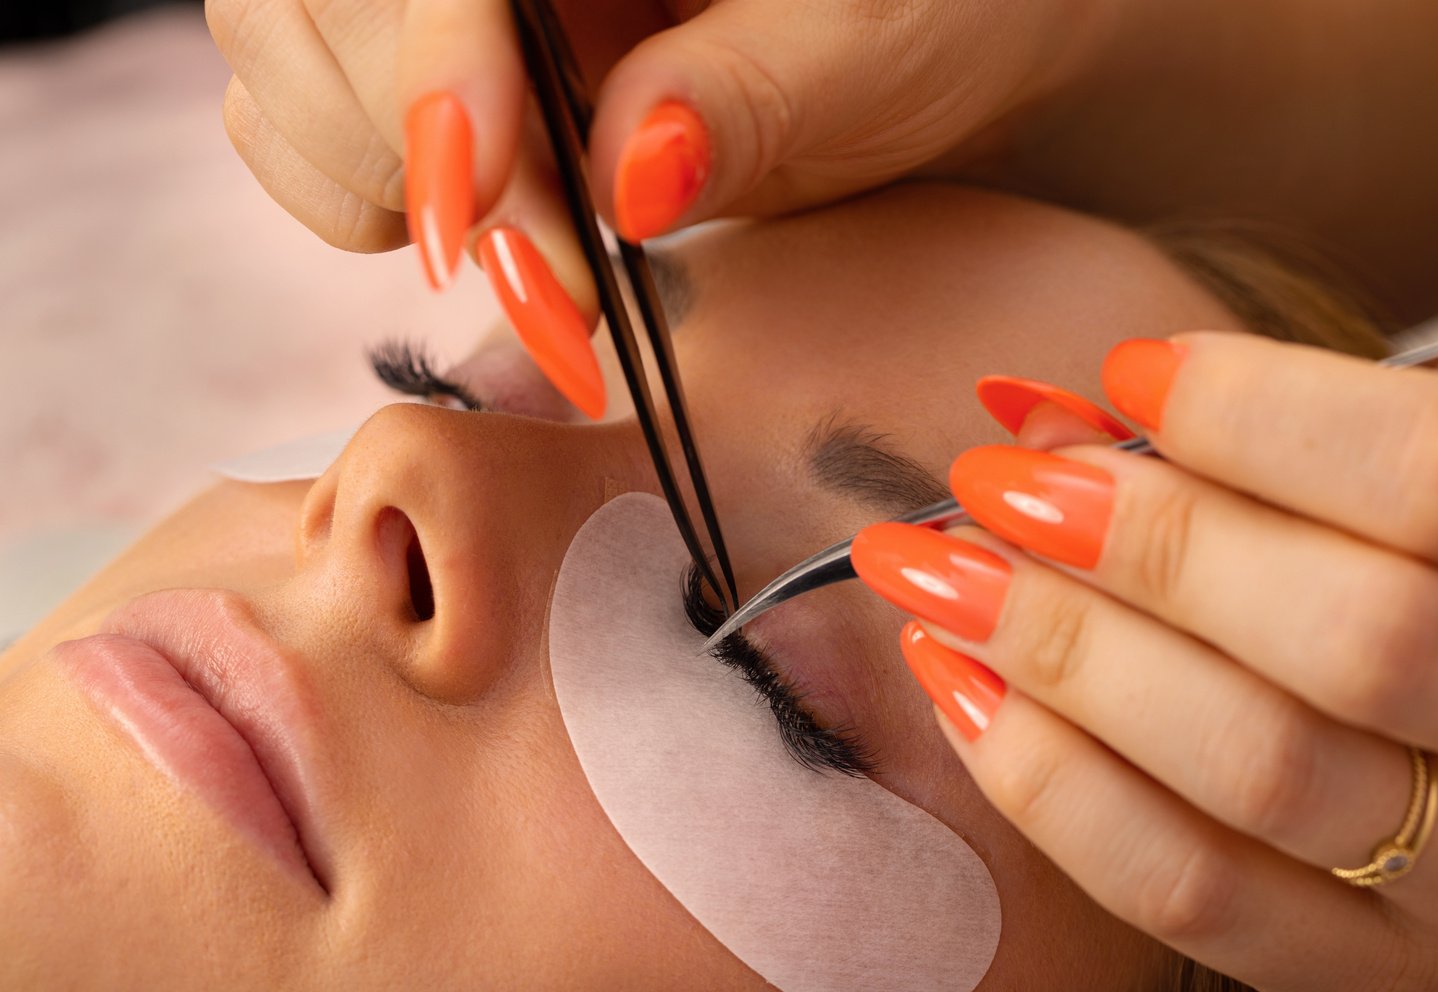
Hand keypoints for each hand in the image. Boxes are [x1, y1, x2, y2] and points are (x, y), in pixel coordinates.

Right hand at [204, 0, 1105, 273]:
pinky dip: (352, 196)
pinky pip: (287, 118)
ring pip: (274, 55)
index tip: (465, 208)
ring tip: (537, 248)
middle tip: (558, 280)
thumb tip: (629, 173)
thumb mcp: (870, 50)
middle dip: (414, 156)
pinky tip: (481, 221)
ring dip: (375, 185)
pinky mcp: (415, 52)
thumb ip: (750, 96)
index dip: (429, 67)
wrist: (917, 42)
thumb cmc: (925, 13)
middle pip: (315, 3)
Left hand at [853, 337, 1437, 991]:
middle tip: (994, 480)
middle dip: (1141, 542)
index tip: (1122, 372)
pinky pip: (1186, 891)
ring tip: (941, 575)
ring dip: (1063, 655)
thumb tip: (1036, 417)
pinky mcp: (1375, 978)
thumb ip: (1290, 453)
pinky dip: (1050, 785)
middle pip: (1350, 632)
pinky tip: (964, 692)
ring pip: (1254, 767)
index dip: (1263, 412)